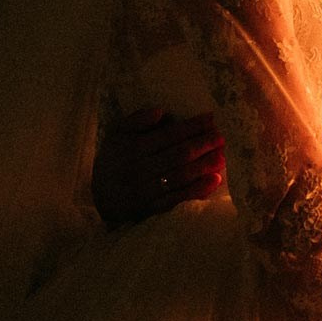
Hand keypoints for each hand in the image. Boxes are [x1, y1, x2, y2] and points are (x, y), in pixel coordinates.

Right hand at [91, 107, 224, 225]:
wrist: (99, 196)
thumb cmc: (113, 159)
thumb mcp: (117, 134)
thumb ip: (137, 120)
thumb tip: (161, 111)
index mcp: (134, 147)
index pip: (169, 135)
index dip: (192, 126)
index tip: (210, 119)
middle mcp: (141, 168)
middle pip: (178, 155)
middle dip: (203, 145)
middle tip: (221, 138)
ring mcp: (147, 190)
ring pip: (181, 176)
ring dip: (205, 166)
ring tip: (222, 157)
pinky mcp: (152, 208)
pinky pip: (178, 199)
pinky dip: (198, 190)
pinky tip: (214, 181)